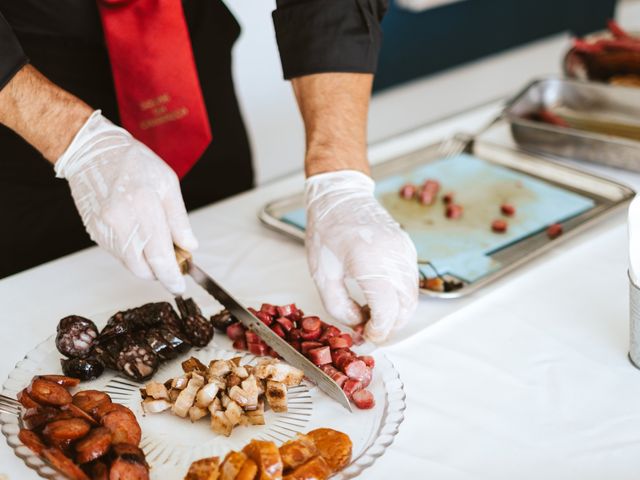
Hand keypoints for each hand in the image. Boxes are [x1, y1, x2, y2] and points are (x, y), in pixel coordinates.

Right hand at [55, 111, 196, 293]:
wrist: (93, 152)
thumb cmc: (135, 163)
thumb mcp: (168, 184)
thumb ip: (179, 220)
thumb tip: (190, 247)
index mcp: (144, 207)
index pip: (160, 256)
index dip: (171, 276)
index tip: (180, 286)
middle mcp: (121, 221)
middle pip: (143, 268)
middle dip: (160, 274)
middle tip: (174, 266)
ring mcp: (104, 228)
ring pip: (130, 264)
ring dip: (147, 264)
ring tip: (158, 246)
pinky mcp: (94, 231)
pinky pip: (118, 254)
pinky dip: (133, 253)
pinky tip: (139, 236)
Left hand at [305, 170, 418, 341]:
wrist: (341, 196)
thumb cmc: (326, 230)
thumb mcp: (322, 274)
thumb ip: (338, 305)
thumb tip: (358, 325)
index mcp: (369, 263)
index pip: (387, 311)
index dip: (379, 330)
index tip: (366, 334)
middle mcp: (394, 257)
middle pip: (405, 308)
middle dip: (390, 325)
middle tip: (368, 329)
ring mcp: (405, 252)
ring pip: (412, 297)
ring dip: (396, 313)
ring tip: (370, 312)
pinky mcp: (408, 249)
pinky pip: (411, 282)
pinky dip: (399, 296)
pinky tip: (378, 296)